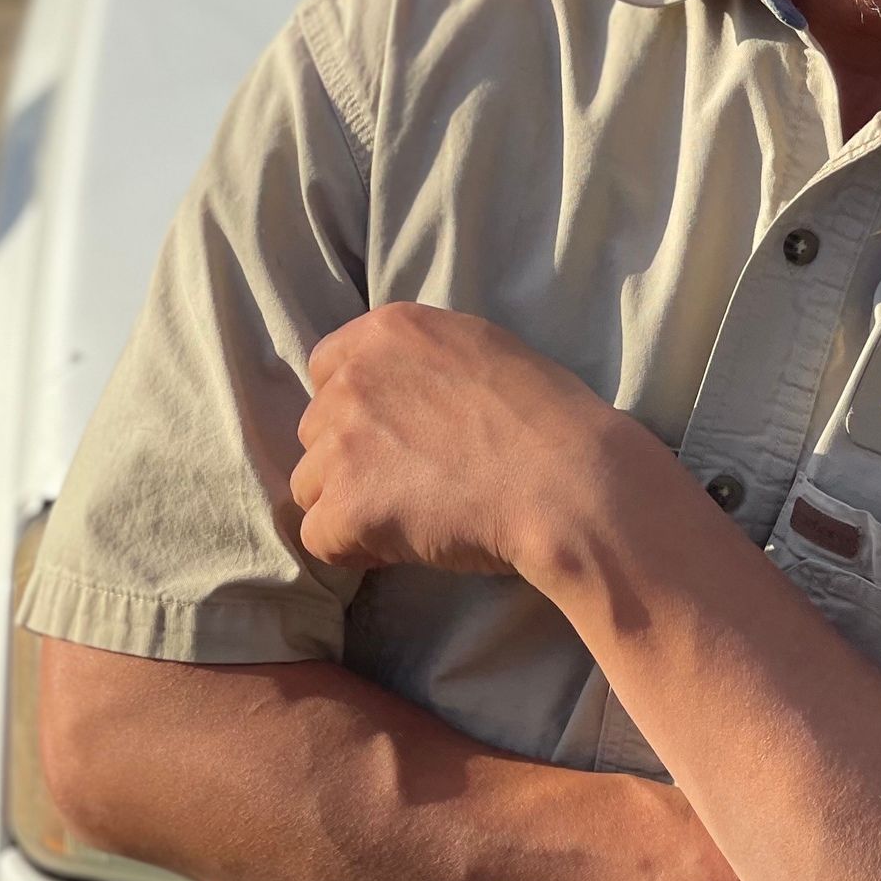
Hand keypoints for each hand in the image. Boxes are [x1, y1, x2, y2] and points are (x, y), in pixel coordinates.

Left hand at [290, 302, 627, 574]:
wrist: (568, 482)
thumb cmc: (548, 419)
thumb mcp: (481, 348)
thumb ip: (420, 359)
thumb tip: (395, 390)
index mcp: (388, 331)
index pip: (327, 368)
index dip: (357, 410)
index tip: (396, 435)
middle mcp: (354, 378)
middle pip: (316, 429)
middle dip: (354, 459)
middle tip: (416, 481)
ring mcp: (343, 442)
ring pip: (312, 485)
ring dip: (353, 504)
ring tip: (416, 514)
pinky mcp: (345, 506)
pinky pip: (321, 538)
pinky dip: (356, 549)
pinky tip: (409, 542)